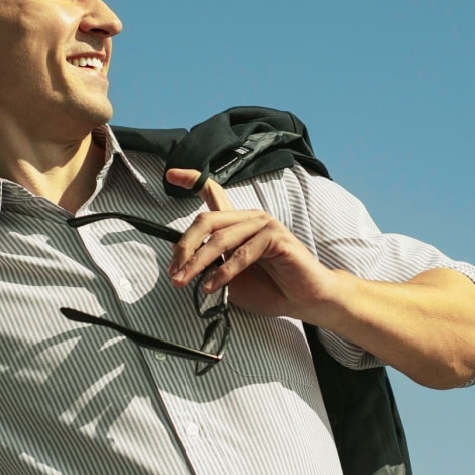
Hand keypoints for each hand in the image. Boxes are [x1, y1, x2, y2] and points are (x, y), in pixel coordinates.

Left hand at [163, 168, 343, 321]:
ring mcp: (264, 225)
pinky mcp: (276, 237)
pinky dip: (224, 272)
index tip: (171, 174)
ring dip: (198, 263)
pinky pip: (242, 253)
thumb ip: (208, 266)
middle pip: (207, 220)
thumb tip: (179, 256)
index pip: (213, 192)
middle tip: (174, 272)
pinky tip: (213, 285)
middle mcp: (249, 218)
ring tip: (185, 282)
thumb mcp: (227, 279)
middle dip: (185, 246)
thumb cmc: (269, 288)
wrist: (304, 300)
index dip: (191, 179)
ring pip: (221, 238)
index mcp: (236, 224)